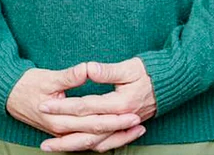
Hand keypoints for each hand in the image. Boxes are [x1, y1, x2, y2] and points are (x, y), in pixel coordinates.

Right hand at [6, 63, 141, 146]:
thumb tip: (88, 68)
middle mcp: (62, 130)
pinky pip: (86, 141)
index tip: (132, 111)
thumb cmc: (28, 84)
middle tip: (140, 122)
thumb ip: (70, 76)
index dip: (114, 117)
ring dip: (115, 138)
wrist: (9, 94)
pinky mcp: (63, 132)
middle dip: (119, 130)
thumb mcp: (49, 77)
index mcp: (60, 118)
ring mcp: (63, 134)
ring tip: (136, 131)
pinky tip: (118, 135)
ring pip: (93, 142)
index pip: (93, 120)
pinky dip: (103, 140)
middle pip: (96, 134)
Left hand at [37, 59, 156, 151]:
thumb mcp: (130, 67)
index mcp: (120, 103)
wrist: (171, 84)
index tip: (44, 105)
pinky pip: (105, 143)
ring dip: (73, 146)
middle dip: (63, 136)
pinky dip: (88, 146)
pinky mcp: (124, 129)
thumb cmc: (150, 73)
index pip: (85, 106)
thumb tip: (89, 69)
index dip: (63, 106)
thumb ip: (108, 71)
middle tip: (42, 140)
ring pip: (95, 142)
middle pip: (87, 132)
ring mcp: (124, 126)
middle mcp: (121, 119)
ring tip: (52, 147)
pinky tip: (74, 146)